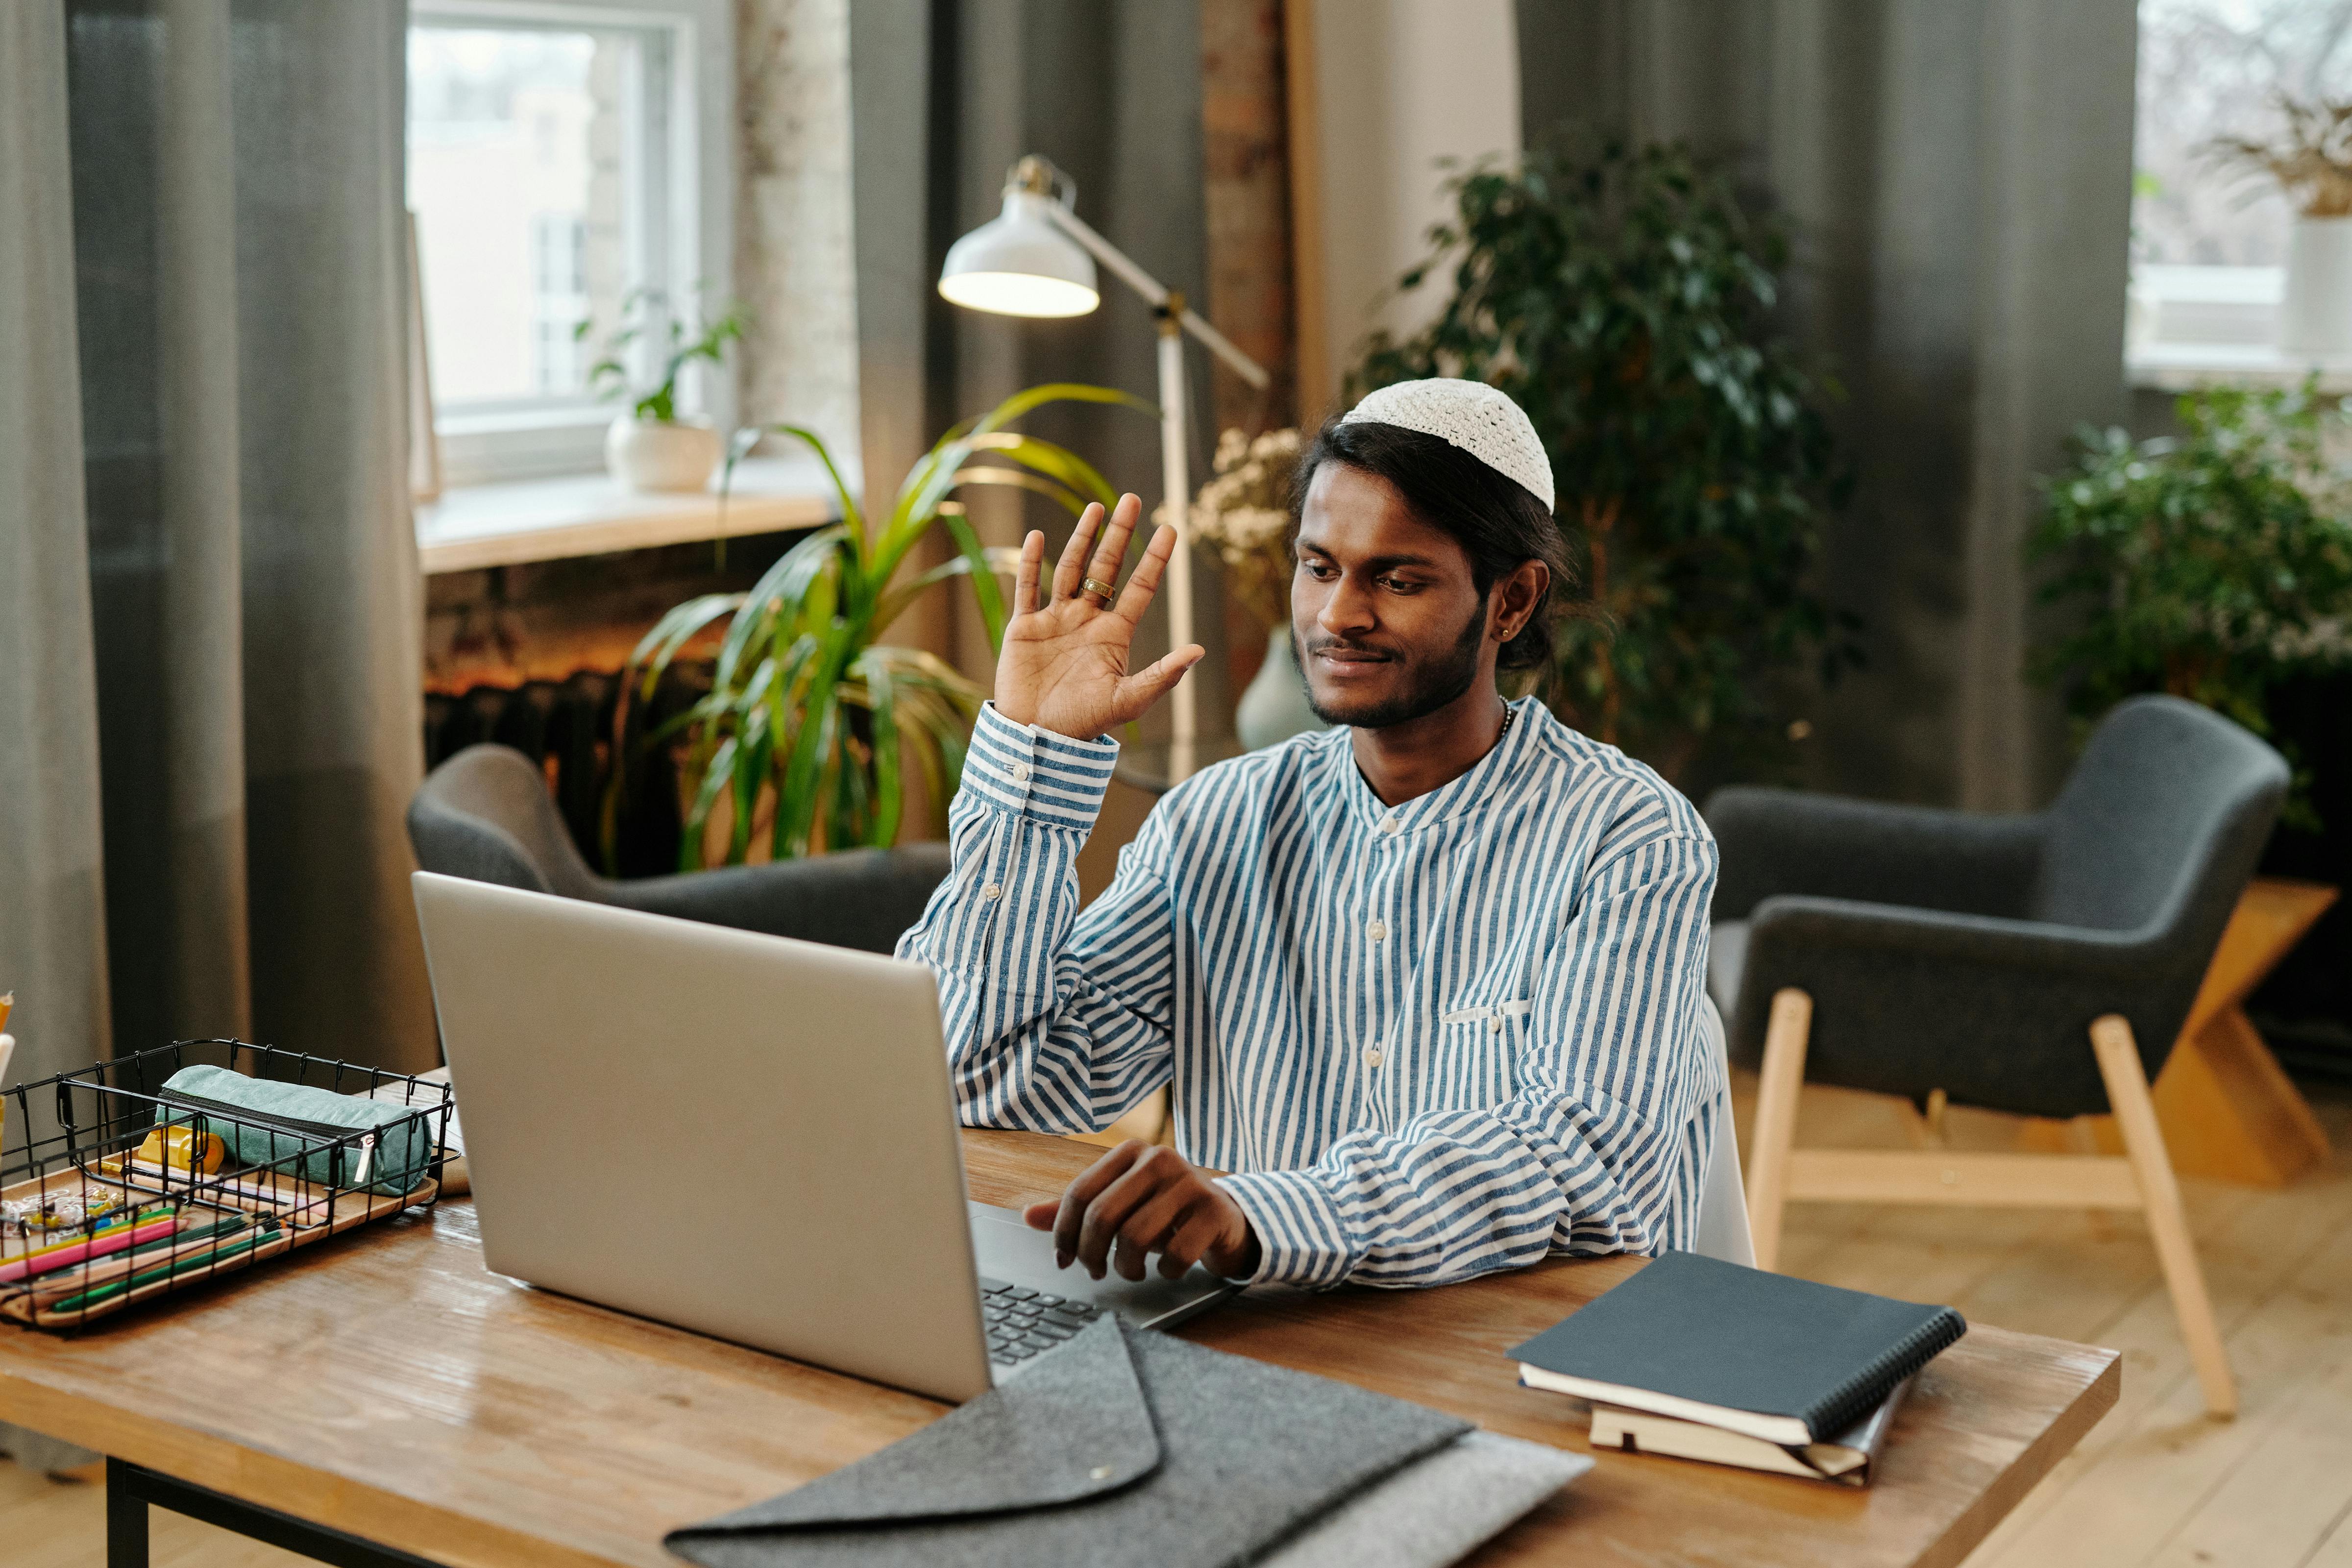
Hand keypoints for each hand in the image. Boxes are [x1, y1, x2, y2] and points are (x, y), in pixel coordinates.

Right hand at [993, 494, 1204, 739]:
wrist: (1036, 738)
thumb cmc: (1084, 724)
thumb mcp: (1128, 700)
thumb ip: (1162, 675)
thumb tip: (1199, 650)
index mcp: (1114, 635)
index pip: (1140, 588)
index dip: (1154, 559)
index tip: (1170, 528)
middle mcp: (1087, 621)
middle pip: (1106, 569)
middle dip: (1119, 535)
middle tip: (1132, 499)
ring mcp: (1055, 620)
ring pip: (1070, 570)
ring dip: (1082, 539)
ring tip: (1095, 508)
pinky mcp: (1024, 628)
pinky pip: (1027, 588)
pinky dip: (1030, 563)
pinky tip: (1036, 536)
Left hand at [1024, 1139, 1260, 1282]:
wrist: (1225, 1218)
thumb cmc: (1164, 1212)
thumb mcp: (1121, 1206)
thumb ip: (1078, 1210)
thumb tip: (1028, 1216)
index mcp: (1130, 1152)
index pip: (1080, 1193)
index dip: (1064, 1233)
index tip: (1063, 1261)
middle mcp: (1159, 1158)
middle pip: (1102, 1215)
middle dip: (1091, 1254)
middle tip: (1096, 1271)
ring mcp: (1189, 1182)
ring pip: (1135, 1237)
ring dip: (1127, 1267)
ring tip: (1131, 1271)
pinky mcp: (1214, 1209)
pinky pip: (1175, 1254)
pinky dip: (1166, 1271)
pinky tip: (1168, 1267)